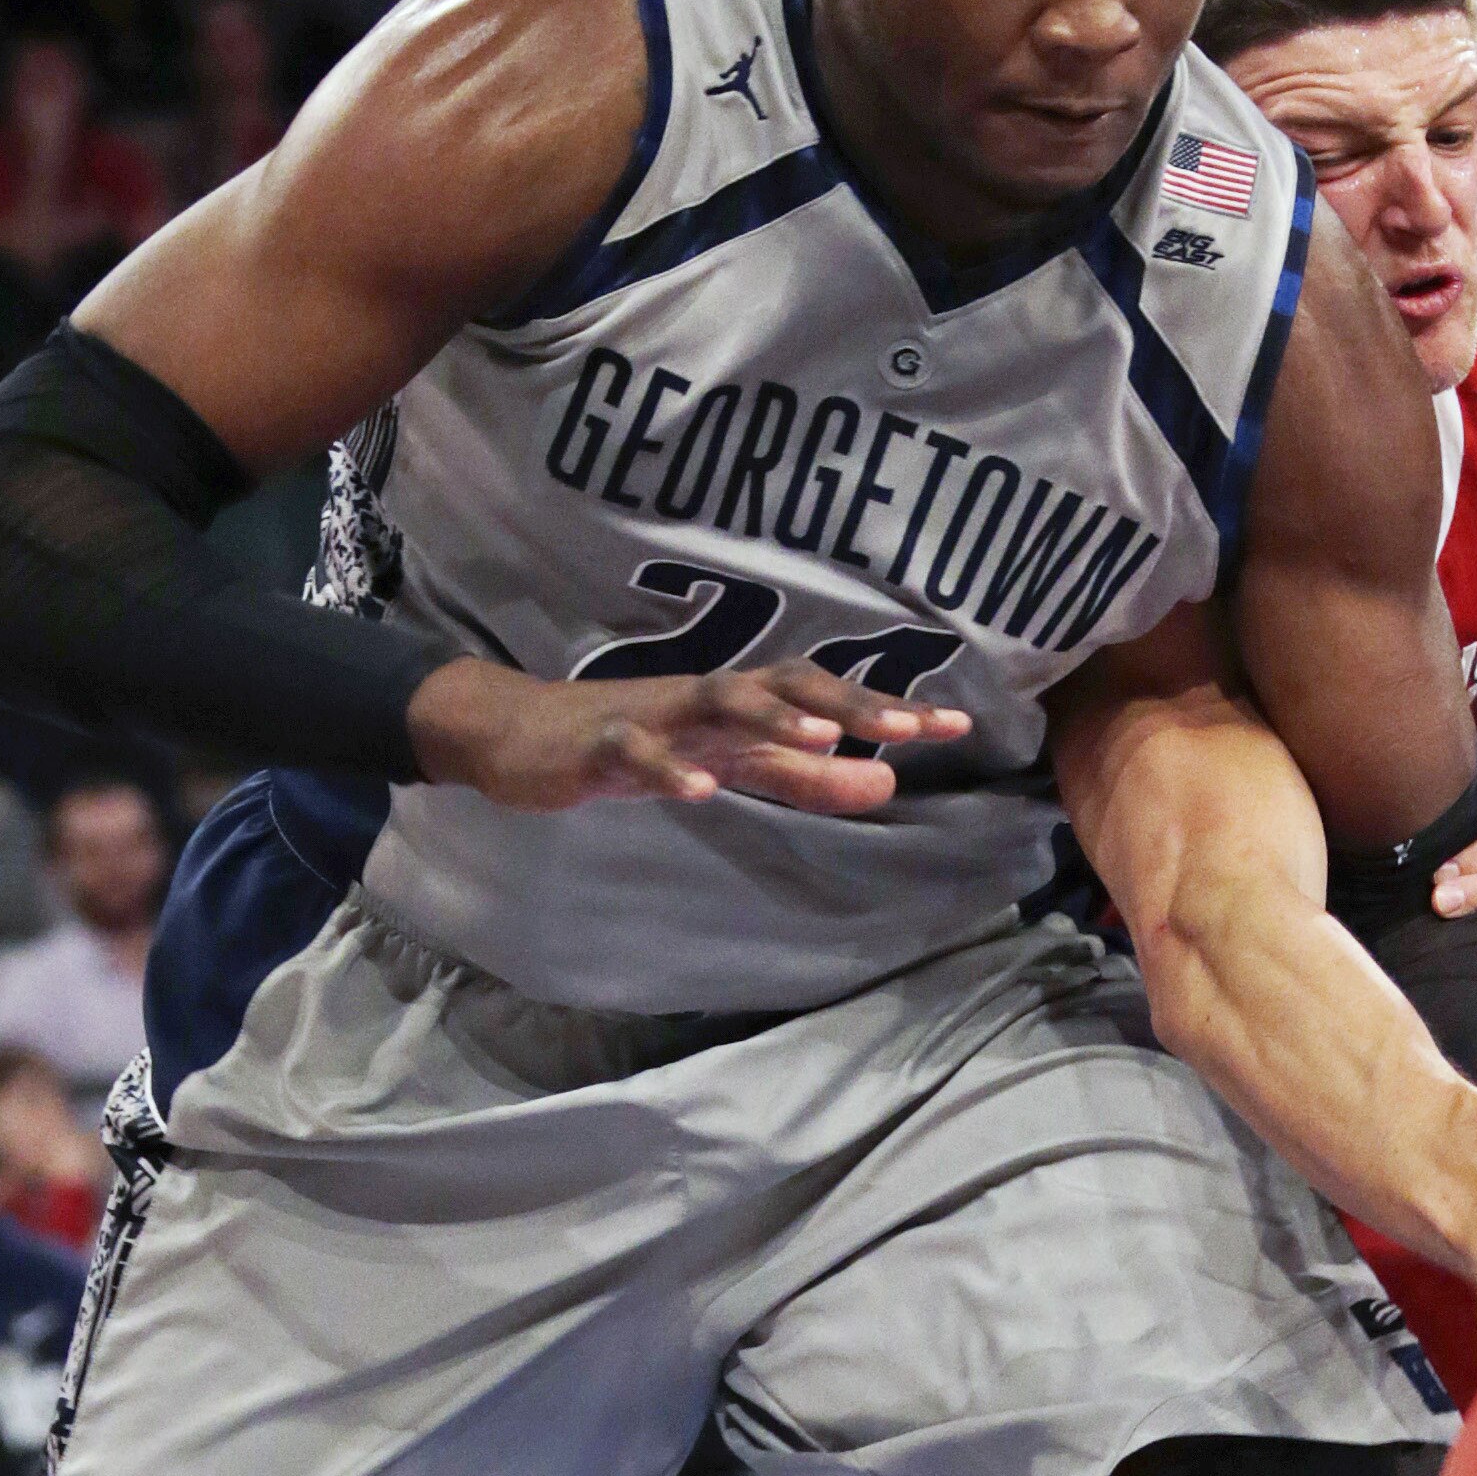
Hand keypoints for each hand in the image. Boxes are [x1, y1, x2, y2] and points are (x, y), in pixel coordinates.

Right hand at [409, 656, 972, 814]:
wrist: (522, 735)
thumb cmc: (640, 743)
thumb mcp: (731, 763)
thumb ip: (804, 776)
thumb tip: (888, 784)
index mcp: (742, 703)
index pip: (825, 696)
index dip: (885, 708)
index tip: (954, 727)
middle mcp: (707, 697)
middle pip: (785, 684)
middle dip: (846, 702)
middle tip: (907, 725)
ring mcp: (653, 714)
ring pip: (718, 700)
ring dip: (769, 714)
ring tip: (819, 735)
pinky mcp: (600, 743)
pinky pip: (637, 752)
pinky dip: (668, 768)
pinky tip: (699, 790)